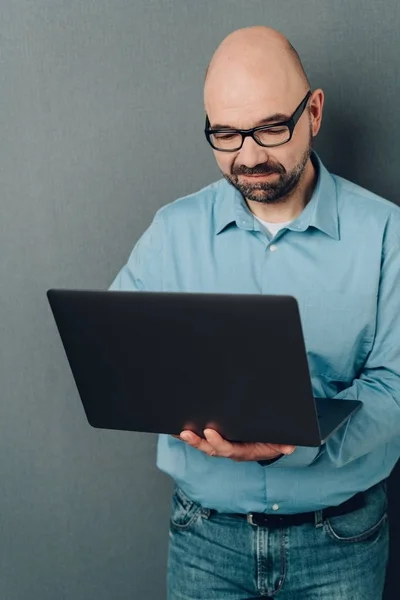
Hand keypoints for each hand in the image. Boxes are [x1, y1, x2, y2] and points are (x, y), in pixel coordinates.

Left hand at [173, 429, 294, 461]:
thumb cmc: (270, 442)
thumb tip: (289, 447)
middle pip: (210, 448)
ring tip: (175, 430)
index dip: (218, 442)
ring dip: (188, 438)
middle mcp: (228, 450)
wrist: (267, 445)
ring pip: (202, 444)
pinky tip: (173, 428)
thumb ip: (282, 445)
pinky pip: (199, 439)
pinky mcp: (215, 440)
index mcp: (241, 451)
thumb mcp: (278, 444)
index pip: (228, 449)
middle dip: (197, 442)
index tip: (209, 432)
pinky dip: (187, 435)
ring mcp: (220, 446)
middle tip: (185, 433)